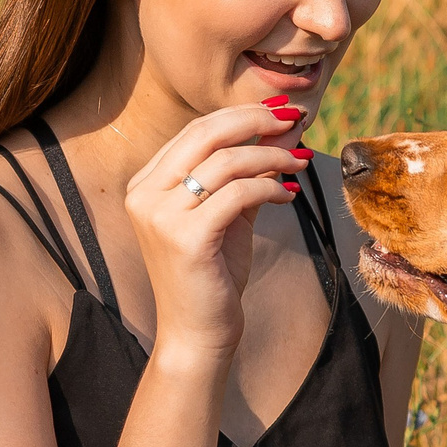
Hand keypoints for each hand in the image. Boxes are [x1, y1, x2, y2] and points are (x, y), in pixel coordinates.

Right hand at [124, 101, 309, 361]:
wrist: (197, 333)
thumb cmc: (212, 275)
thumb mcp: (228, 216)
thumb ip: (246, 175)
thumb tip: (281, 131)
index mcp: (146, 184)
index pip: (196, 131)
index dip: (241, 114)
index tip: (280, 113)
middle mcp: (145, 194)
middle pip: (206, 133)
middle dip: (256, 120)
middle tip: (294, 119)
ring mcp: (160, 216)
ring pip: (227, 161)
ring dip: (272, 156)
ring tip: (301, 162)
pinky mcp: (186, 237)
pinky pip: (237, 194)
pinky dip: (270, 187)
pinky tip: (289, 195)